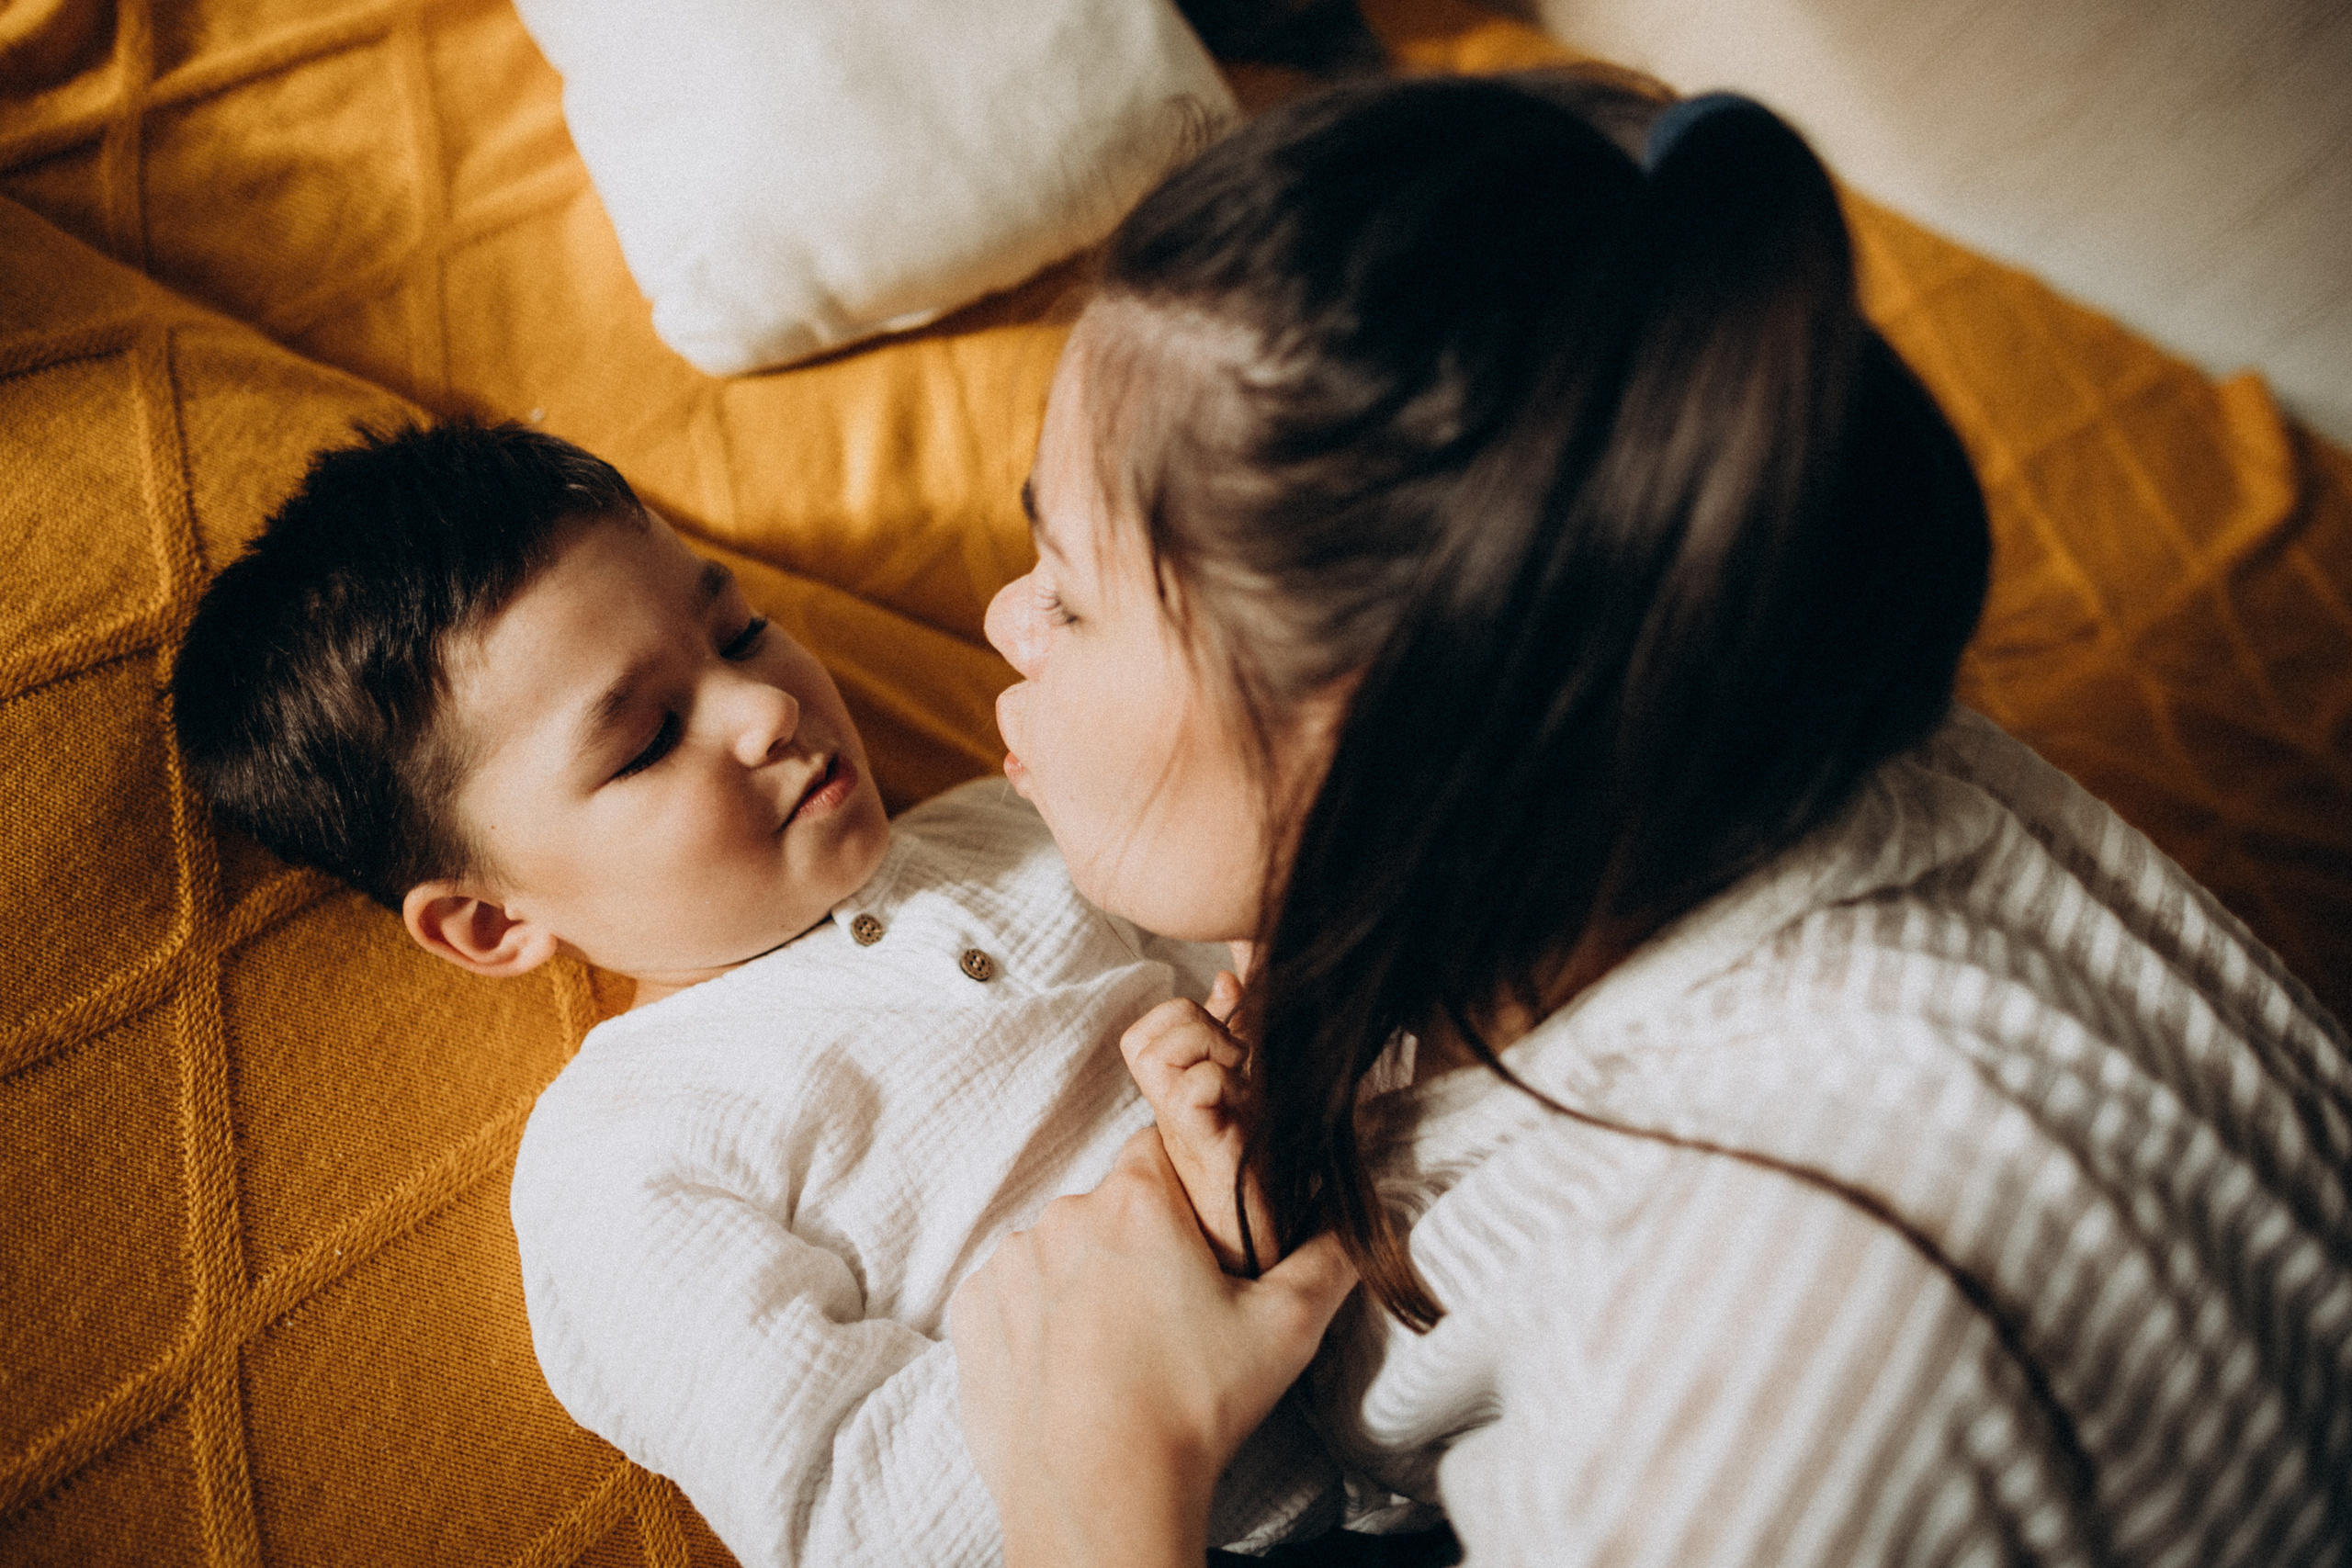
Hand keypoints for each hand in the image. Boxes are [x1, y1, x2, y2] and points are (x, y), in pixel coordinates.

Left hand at [950, 1129, 1357, 1567]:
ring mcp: (1009, 1267)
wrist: (1099, 1496)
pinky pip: (1010, 1299)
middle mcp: (1062, 1217)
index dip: (1186, 1191)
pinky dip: (1035, 1324)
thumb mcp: (1287, 1330)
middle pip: (1109, 1209)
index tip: (1200, 1242)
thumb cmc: (1191, 1408)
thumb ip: (1330, 1260)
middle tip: (1169, 1317)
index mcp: (1136, 1200)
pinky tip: (1070, 1370)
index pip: (1161, 1151)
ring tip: (1117, 1355)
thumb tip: (1361, 1226)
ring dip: (1082, 1285)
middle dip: (1136, 1247)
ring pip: (1057, 1254)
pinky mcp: (973, 1317)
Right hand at [1122, 972, 1275, 1273]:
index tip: (1235, 1034)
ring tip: (1237, 1074)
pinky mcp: (1201, 1144)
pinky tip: (1244, 1102)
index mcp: (1177, 1090)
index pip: (1147, 1029)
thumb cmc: (1260, 1161)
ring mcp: (1179, 1125)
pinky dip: (1221, 1081)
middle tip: (1236, 1056)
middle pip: (1142, 1035)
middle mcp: (1168, 1105)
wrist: (1262, 1237)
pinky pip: (1193, 1087)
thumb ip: (1233, 1034)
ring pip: (1156, 1050)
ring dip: (1206, 1047)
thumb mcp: (1250, 1083)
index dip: (1188, 1012)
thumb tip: (1227, 978)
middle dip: (1195, 1025)